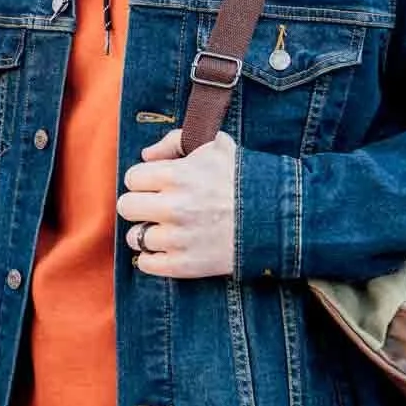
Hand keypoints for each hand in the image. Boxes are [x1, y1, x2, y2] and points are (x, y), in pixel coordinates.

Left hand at [116, 130, 237, 279]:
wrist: (279, 219)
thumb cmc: (246, 179)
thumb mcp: (216, 146)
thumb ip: (175, 141)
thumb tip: (146, 155)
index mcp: (178, 175)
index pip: (132, 178)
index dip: (143, 181)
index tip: (155, 186)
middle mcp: (174, 207)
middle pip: (126, 207)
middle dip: (139, 205)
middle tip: (155, 208)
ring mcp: (178, 238)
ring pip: (135, 237)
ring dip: (146, 233)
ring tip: (164, 230)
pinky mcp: (186, 265)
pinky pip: (147, 264)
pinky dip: (152, 258)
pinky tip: (166, 250)